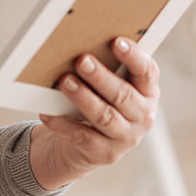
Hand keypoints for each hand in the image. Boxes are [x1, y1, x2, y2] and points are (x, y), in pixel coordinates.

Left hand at [28, 37, 160, 189]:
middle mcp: (143, 117)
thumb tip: (78, 43)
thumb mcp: (106, 86)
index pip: (147, 72)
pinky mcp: (105, 154)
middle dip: (101, 77)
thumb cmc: (97, 102)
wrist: (85, 145)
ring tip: (65, 82)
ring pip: (104, 116)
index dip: (134, 57)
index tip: (116, 41)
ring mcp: (126, 138)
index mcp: (147, 93)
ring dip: (83, 98)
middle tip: (82, 60)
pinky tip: (47, 113)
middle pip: (123, 95)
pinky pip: (82, 137)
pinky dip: (62, 124)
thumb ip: (104, 67)